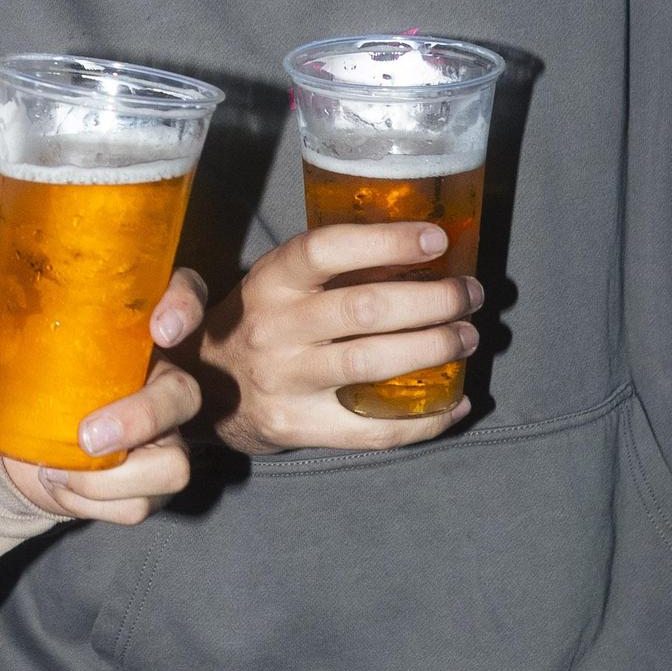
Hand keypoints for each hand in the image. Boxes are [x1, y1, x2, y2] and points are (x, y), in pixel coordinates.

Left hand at [0, 269, 206, 526]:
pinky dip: (93, 503)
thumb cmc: (26, 367)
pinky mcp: (149, 482)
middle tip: (86, 436)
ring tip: (54, 471)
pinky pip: (140, 505)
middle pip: (185, 395)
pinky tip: (59, 486)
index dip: (186, 307)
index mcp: (136, 328)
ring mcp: (164, 437)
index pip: (186, 296)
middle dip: (142, 417)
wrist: (18, 433)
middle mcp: (162, 380)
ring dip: (111, 480)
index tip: (160, 328)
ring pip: (173, 464)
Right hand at [198, 223, 482, 455]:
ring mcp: (285, 381)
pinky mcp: (297, 426)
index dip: (386, 242)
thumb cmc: (256, 323)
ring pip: (372, 364)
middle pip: (365, 309)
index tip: (436, 240)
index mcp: (270, 282)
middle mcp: (274, 329)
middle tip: (469, 294)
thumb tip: (419, 245)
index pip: (326, 250)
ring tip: (467, 337)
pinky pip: (371, 430)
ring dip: (434, 348)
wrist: (202, 388)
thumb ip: (327, 265)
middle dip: (434, 300)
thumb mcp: (273, 282)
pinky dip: (424, 420)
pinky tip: (456, 404)